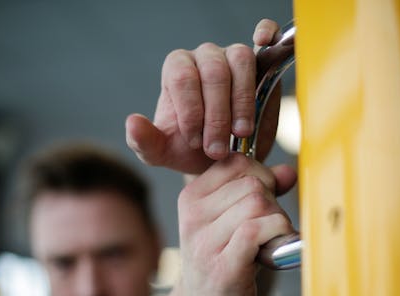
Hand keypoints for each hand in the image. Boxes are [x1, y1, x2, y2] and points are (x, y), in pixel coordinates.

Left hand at [126, 19, 280, 173]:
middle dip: (216, 116)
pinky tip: (263, 40)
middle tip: (217, 150)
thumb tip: (133, 121)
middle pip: (213, 72)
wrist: (222, 159)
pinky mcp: (260, 62)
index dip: (191, 111)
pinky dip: (266, 32)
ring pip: (240, 61)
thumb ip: (143, 141)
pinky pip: (265, 34)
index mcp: (176, 71)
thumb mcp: (162, 153)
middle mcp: (203, 57)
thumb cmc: (190, 150)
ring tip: (241, 133)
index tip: (196, 143)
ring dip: (242, 100)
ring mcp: (232, 56)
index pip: (182, 78)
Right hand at [172, 153, 295, 295]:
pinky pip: (258, 230)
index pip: (236, 162)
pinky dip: (276, 236)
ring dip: (277, 222)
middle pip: (253, 184)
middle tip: (267, 227)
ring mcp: (205, 242)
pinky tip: (271, 252)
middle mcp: (194, 216)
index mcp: (193, 196)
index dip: (261, 176)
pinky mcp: (223, 266)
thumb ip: (260, 191)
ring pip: (258, 205)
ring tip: (269, 242)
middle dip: (272, 202)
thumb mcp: (234, 218)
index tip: (263, 199)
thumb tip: (288, 172)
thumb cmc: (223, 258)